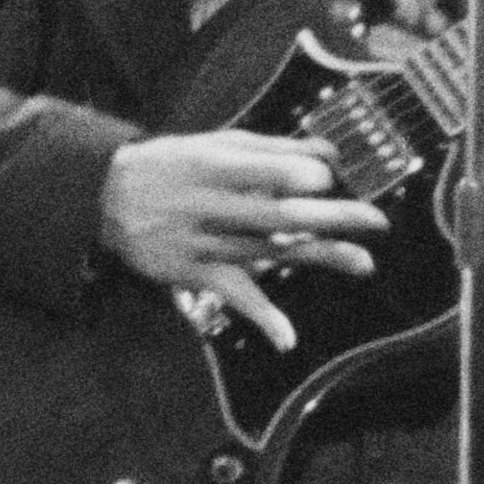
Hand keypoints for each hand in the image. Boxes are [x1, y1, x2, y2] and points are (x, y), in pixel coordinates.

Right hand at [101, 131, 387, 349]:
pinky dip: (260, 317)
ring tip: (365, 263)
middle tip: (376, 220)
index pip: (261, 170)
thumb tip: (330, 155)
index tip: (330, 177)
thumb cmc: (173, 164)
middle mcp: (212, 205)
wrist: (107, 197)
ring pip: (269, 252)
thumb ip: (273, 148)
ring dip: (318, 257)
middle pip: (277, 213)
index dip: (294, 175)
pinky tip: (287, 338)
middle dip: (329, 217)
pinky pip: (234, 296)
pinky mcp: (197, 273)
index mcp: (215, 166)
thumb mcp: (215, 144)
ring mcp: (205, 243)